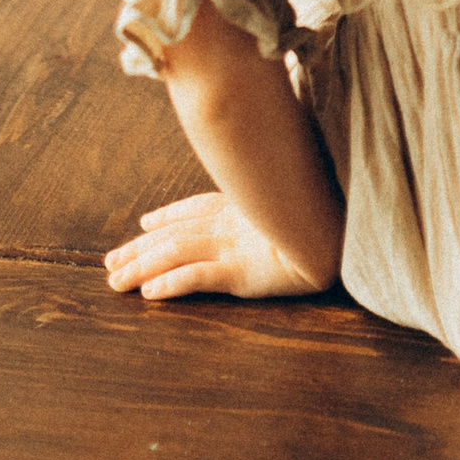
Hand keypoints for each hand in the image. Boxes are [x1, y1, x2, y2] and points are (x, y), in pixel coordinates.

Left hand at [105, 190, 330, 301]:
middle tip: (109, 262)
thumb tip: (280, 166)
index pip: (197, 209)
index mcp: (246, 205)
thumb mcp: (294, 194)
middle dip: (140, 248)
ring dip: (143, 266)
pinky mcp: (243, 273)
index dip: (169, 216)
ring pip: (177, 254)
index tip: (145, 224)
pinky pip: (199, 277)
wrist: (349, 234)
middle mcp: (234, 224)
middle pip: (176, 234)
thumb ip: (275, 188)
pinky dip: (172, 283)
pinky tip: (150, 292)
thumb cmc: (327, 208)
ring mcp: (237, 246)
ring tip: (116, 281)